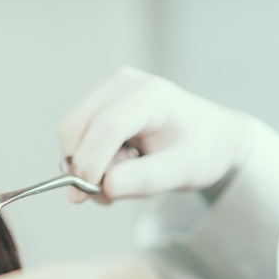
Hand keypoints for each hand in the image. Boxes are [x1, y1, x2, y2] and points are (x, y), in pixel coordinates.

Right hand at [61, 67, 254, 201]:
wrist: (208, 137)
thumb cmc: (200, 150)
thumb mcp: (184, 170)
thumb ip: (146, 179)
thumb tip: (106, 186)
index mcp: (150, 94)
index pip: (106, 126)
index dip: (91, 162)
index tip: (86, 194)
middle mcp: (122, 84)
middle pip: (77, 128)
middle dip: (84, 167)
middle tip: (109, 193)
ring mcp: (106, 90)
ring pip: (70, 134)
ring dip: (84, 165)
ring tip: (120, 176)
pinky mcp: (97, 103)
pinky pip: (75, 136)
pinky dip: (85, 159)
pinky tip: (114, 165)